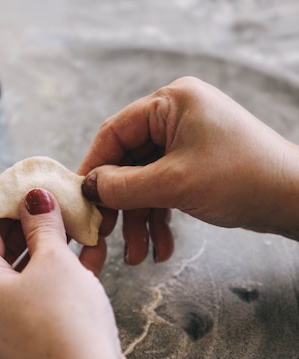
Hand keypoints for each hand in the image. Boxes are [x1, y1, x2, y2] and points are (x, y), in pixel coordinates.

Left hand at [0, 188, 123, 358]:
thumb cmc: (65, 322)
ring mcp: (9, 325)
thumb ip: (42, 225)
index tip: (30, 185)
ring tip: (80, 226)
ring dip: (52, 248)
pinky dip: (60, 275)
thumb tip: (34, 197)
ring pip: (27, 273)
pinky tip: (90, 257)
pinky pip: (41, 295)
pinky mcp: (33, 337)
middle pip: (4, 251)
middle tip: (59, 203)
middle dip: (33, 224)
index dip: (5, 202)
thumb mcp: (54, 261)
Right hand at [80, 76, 298, 263]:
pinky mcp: (196, 164)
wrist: (294, 200)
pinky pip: (165, 188)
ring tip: (138, 255)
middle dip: (122, 206)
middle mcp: (177, 116)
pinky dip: (160, 218)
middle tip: (107, 236)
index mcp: (170, 102)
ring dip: (140, 220)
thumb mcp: (174, 183)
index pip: (115, 132)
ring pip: (146, 181)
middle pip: (129, 161)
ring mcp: (188, 141)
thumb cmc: (242, 179)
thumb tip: (89, 187)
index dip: (94, 168)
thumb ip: (124, 185)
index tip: (81, 200)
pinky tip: (162, 248)